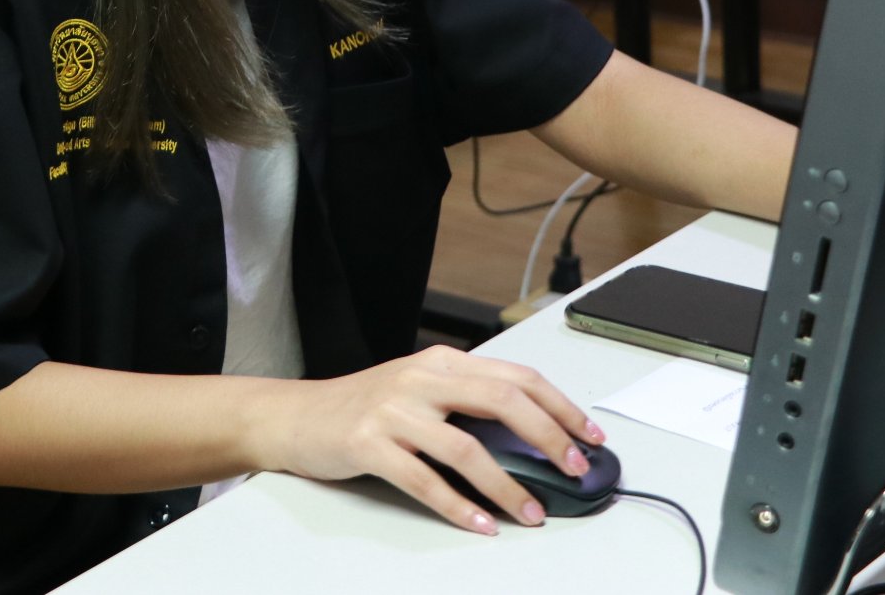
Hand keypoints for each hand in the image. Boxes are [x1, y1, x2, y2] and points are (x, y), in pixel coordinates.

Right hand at [253, 343, 605, 533]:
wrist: (295, 416)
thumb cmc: (362, 407)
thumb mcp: (418, 390)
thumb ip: (466, 403)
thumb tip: (531, 437)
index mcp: (442, 362)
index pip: (517, 377)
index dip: (560, 407)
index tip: (589, 435)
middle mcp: (422, 378)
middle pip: (503, 401)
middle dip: (549, 438)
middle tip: (575, 470)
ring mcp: (394, 409)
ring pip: (466, 447)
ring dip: (507, 485)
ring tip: (531, 512)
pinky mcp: (369, 443)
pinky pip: (423, 480)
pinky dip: (458, 506)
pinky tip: (480, 524)